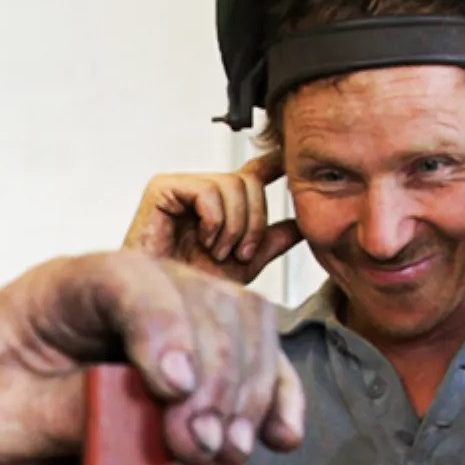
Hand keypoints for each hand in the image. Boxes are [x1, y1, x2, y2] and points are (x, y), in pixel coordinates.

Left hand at [0, 250, 305, 464]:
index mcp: (64, 286)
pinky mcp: (195, 363)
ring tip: (225, 449)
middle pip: (201, 301)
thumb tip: (128, 410)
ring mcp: (168, 322)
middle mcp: (126, 292)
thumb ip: (58, 410)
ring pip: (241, 324)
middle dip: (213, 375)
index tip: (172, 389)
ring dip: (248, 388)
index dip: (162, 325)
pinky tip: (279, 436)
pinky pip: (256, 361)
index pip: (128, 279)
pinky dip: (276, 394)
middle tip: (197, 444)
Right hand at [124, 150, 297, 286]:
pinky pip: (208, 190)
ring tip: (218, 251)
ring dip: (234, 226)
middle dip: (254, 222)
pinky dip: (214, 220)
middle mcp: (200, 191)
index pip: (251, 172)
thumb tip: (302, 224)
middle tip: (240, 252)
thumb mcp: (246, 264)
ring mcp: (181, 187)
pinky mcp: (162, 189)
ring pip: (232, 184)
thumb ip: (272, 240)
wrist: (165, 303)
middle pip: (249, 181)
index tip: (288, 161)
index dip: (272, 164)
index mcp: (218, 204)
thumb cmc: (192, 287)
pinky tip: (204, 240)